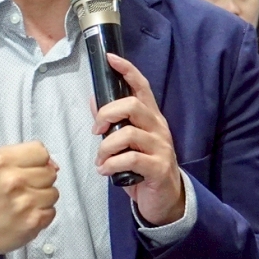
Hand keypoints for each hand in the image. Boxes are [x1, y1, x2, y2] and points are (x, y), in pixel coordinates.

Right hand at [0, 141, 59, 258]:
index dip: (37, 162)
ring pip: (53, 193)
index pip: (41, 152)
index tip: (27, 171)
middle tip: (21, 190)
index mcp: (1, 162)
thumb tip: (54, 165)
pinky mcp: (32, 221)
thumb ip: (22, 156)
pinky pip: (51, 211)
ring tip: (22, 204)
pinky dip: (40, 215)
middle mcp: (13, 180)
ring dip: (41, 199)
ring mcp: (24, 202)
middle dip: (39, 181)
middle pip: (50, 173)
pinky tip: (24, 215)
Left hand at [94, 55, 183, 224]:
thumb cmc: (142, 167)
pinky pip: (131, 159)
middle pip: (133, 105)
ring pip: (128, 134)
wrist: (165, 200)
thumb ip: (112, 122)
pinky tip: (105, 171)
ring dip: (106, 147)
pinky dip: (111, 164)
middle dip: (107, 114)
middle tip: (96, 131)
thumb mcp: (126, 143)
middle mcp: (158, 128)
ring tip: (101, 160)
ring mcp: (161, 147)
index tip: (111, 58)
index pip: (142, 87)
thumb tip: (93, 100)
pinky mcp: (159, 168)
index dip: (127, 71)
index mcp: (151, 118)